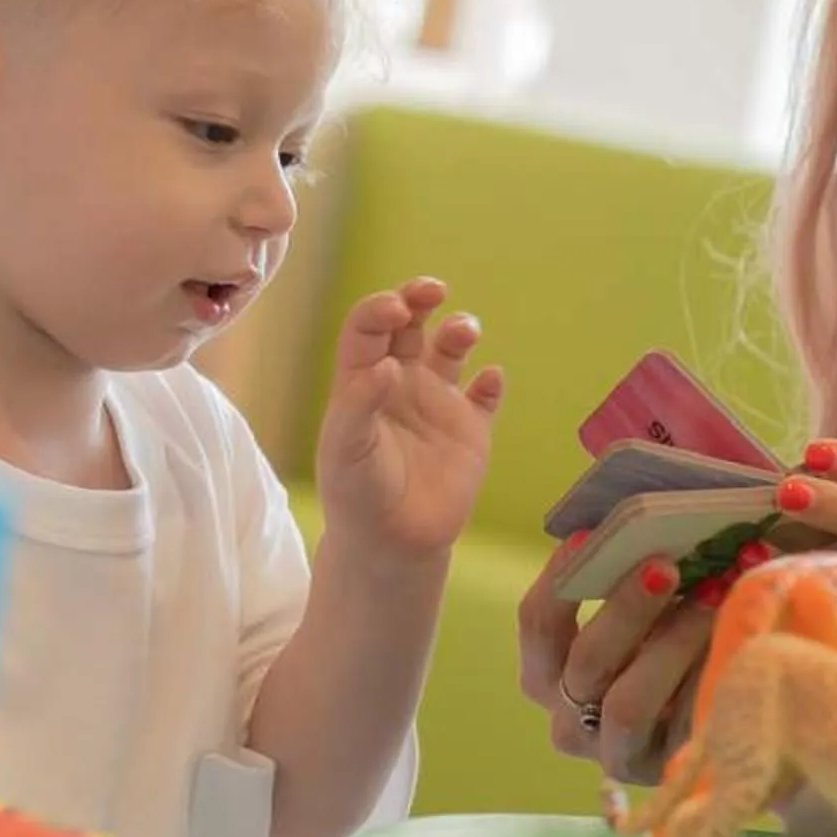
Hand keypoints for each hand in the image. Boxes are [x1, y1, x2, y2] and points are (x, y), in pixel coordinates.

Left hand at [314, 277, 503, 555]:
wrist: (391, 545)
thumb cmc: (356, 494)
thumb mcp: (345, 448)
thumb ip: (360, 403)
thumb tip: (387, 365)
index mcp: (362, 380)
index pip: (368, 327)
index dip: (381, 308)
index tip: (397, 310)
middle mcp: (401, 382)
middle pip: (410, 323)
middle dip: (419, 297)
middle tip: (433, 290)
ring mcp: (437, 404)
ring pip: (451, 348)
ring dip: (459, 329)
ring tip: (464, 333)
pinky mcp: (471, 431)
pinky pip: (486, 396)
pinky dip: (492, 382)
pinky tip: (489, 381)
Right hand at [518, 539, 714, 784]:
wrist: (726, 723)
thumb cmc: (673, 648)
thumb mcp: (645, 611)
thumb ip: (630, 566)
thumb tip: (624, 494)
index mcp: (547, 676)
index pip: (537, 624)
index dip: (560, 577)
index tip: (591, 534)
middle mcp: (570, 723)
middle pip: (585, 662)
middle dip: (625, 608)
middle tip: (667, 564)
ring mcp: (616, 754)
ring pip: (627, 701)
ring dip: (670, 642)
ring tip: (714, 595)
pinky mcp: (664, 774)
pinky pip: (680, 727)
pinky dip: (705, 678)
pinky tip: (736, 640)